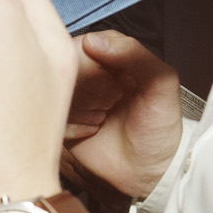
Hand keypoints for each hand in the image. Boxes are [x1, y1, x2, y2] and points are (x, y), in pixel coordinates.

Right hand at [63, 31, 186, 201]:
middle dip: (89, 87)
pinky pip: (50, 116)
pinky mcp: (63, 121)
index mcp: (113, 58)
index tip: (111, 82)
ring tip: (103, 119)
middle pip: (67, 68)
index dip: (93, 64)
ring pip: (57, 91)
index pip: (84, 45)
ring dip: (80, 108)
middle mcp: (91, 75)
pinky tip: (92, 132)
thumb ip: (135, 54)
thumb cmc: (160, 128)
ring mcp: (75, 98)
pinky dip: (71, 126)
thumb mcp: (162, 83)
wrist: (150, 172)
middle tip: (111, 103)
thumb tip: (94, 40)